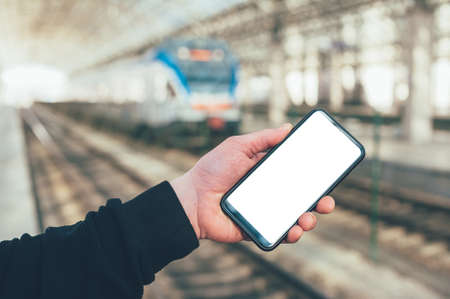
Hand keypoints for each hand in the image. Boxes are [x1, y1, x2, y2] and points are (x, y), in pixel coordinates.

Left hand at [170, 124, 334, 242]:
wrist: (192, 199)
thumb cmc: (212, 169)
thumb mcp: (238, 146)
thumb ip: (263, 139)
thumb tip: (288, 128)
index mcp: (268, 174)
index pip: (298, 175)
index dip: (315, 177)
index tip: (329, 176)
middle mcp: (270, 193)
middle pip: (302, 198)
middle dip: (320, 201)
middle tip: (327, 202)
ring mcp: (264, 212)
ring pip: (294, 218)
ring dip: (308, 220)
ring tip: (308, 218)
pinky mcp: (257, 229)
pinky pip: (278, 234)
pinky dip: (290, 234)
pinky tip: (293, 230)